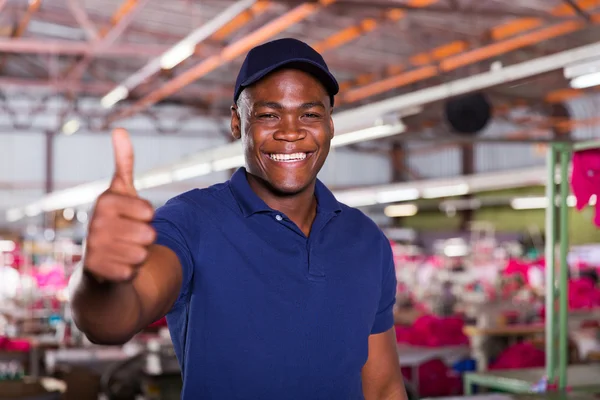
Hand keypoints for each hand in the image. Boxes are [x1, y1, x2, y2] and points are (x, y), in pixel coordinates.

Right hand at [83, 128, 155, 281]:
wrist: (97, 263)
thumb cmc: (115, 222)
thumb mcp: (120, 192)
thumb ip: (124, 162)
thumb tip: (120, 129)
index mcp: (105, 201)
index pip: (150, 212)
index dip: (147, 218)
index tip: (131, 218)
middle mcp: (95, 223)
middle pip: (149, 234)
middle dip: (145, 239)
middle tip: (128, 238)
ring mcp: (94, 247)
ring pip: (143, 254)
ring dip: (138, 255)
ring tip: (122, 251)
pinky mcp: (96, 271)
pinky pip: (133, 272)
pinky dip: (130, 271)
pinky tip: (117, 267)